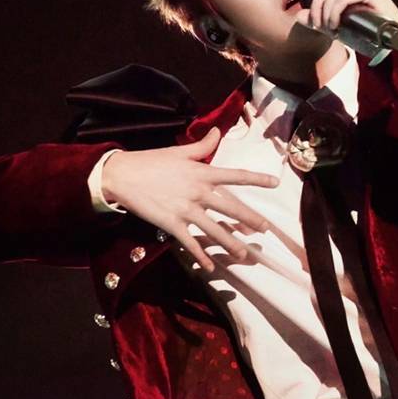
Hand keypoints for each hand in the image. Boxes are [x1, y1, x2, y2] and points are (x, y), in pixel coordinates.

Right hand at [102, 127, 278, 271]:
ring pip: (215, 229)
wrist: (123, 175)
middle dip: (250, 219)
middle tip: (265, 229)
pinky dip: (201, 255)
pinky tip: (211, 266)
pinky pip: (191, 243)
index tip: (275, 182)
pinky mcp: (172, 224)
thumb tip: (218, 132)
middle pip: (231, 207)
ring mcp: (186, 210)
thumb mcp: (179, 151)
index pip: (235, 175)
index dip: (256, 178)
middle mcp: (198, 192)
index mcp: (202, 172)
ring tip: (245, 255)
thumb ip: (202, 145)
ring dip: (231, 244)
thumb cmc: (151, 161)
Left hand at [290, 0, 397, 32]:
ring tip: (328, 29)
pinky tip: (335, 26)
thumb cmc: (368, 37)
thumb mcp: (339, 27)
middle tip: (315, 23)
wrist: (394, 43)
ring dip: (325, 13)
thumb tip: (298, 16)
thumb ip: (320, 21)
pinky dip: (334, 13)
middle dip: (315, 4)